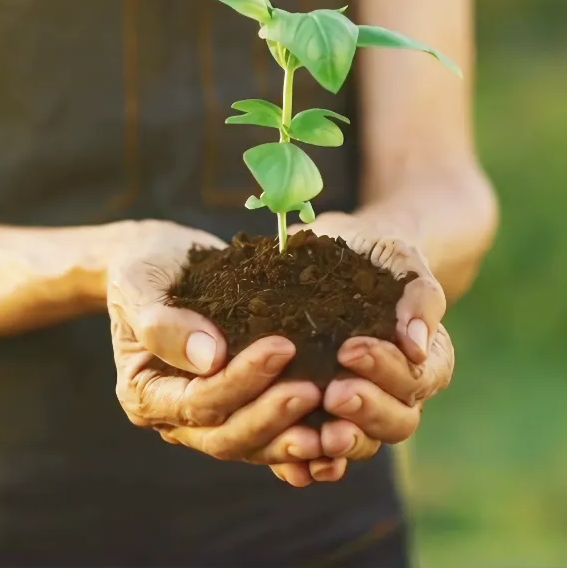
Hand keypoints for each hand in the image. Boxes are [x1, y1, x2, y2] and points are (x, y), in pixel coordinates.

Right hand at [107, 220, 323, 483]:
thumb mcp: (140, 285)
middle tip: (317, 390)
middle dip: (273, 417)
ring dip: (295, 438)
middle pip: (226, 437)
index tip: (282, 348)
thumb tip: (209, 357)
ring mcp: (209, 418)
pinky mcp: (239, 407)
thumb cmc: (144, 270)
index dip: (240, 382)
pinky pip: (271, 435)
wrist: (160, 265)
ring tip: (339, 424)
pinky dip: (304, 442)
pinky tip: (341, 435)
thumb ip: (163, 323)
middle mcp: (175, 417)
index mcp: (145, 394)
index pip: (197, 403)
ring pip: (253, 445)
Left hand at [278, 213, 454, 471]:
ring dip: (345, 443)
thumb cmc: (374, 257)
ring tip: (319, 436)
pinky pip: (324, 452)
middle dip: (367, 410)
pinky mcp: (322, 419)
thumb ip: (418, 298)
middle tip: (334, 394)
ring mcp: (360, 410)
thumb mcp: (400, 261)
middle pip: (397, 421)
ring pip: (364, 442)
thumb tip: (418, 344)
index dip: (387, 370)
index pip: (418, 378)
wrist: (338, 257)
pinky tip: (296, 463)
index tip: (350, 350)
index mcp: (423, 359)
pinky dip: (313, 462)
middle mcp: (397, 393)